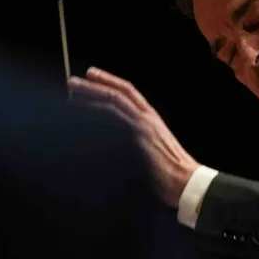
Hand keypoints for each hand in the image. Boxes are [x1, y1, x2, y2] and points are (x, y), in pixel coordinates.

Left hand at [68, 67, 198, 206]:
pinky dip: (97, 110)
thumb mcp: (151, 152)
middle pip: (118, 91)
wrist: (185, 182)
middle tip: (73, 81)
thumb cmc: (170, 174)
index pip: (129, 93)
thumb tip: (117, 142)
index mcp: (152, 120)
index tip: (92, 76)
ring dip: (91, 92)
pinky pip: (115, 116)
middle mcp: (148, 118)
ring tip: (73, 89)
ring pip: (114, 99)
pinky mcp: (140, 135)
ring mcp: (144, 125)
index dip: (110, 81)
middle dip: (95, 83)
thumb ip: (136, 142)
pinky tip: (82, 110)